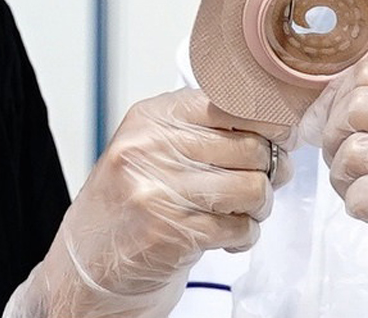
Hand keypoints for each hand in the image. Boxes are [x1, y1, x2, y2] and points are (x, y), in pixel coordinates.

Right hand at [5, 89, 289, 317]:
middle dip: (269, 170)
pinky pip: (240, 227)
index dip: (270, 121)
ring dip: (259, 206)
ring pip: (252, 187)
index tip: (281, 136)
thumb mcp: (153, 149)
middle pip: (251, 146)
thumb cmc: (127, 208)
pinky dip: (244, 236)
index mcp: (152, 117)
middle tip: (263, 183)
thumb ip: (202, 130)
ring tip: (243, 213)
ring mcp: (159, 190)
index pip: (233, 102)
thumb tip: (277, 124)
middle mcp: (152, 147)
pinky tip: (225, 237)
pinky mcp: (171, 233)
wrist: (86, 266)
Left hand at [302, 57, 367, 317]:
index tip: (328, 125)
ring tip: (366, 194)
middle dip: (332, 141)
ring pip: (353, 151)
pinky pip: (364, 193)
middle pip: (354, 107)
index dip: (335, 98)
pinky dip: (358, 207)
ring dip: (343, 180)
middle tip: (347, 169)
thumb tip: (328, 104)